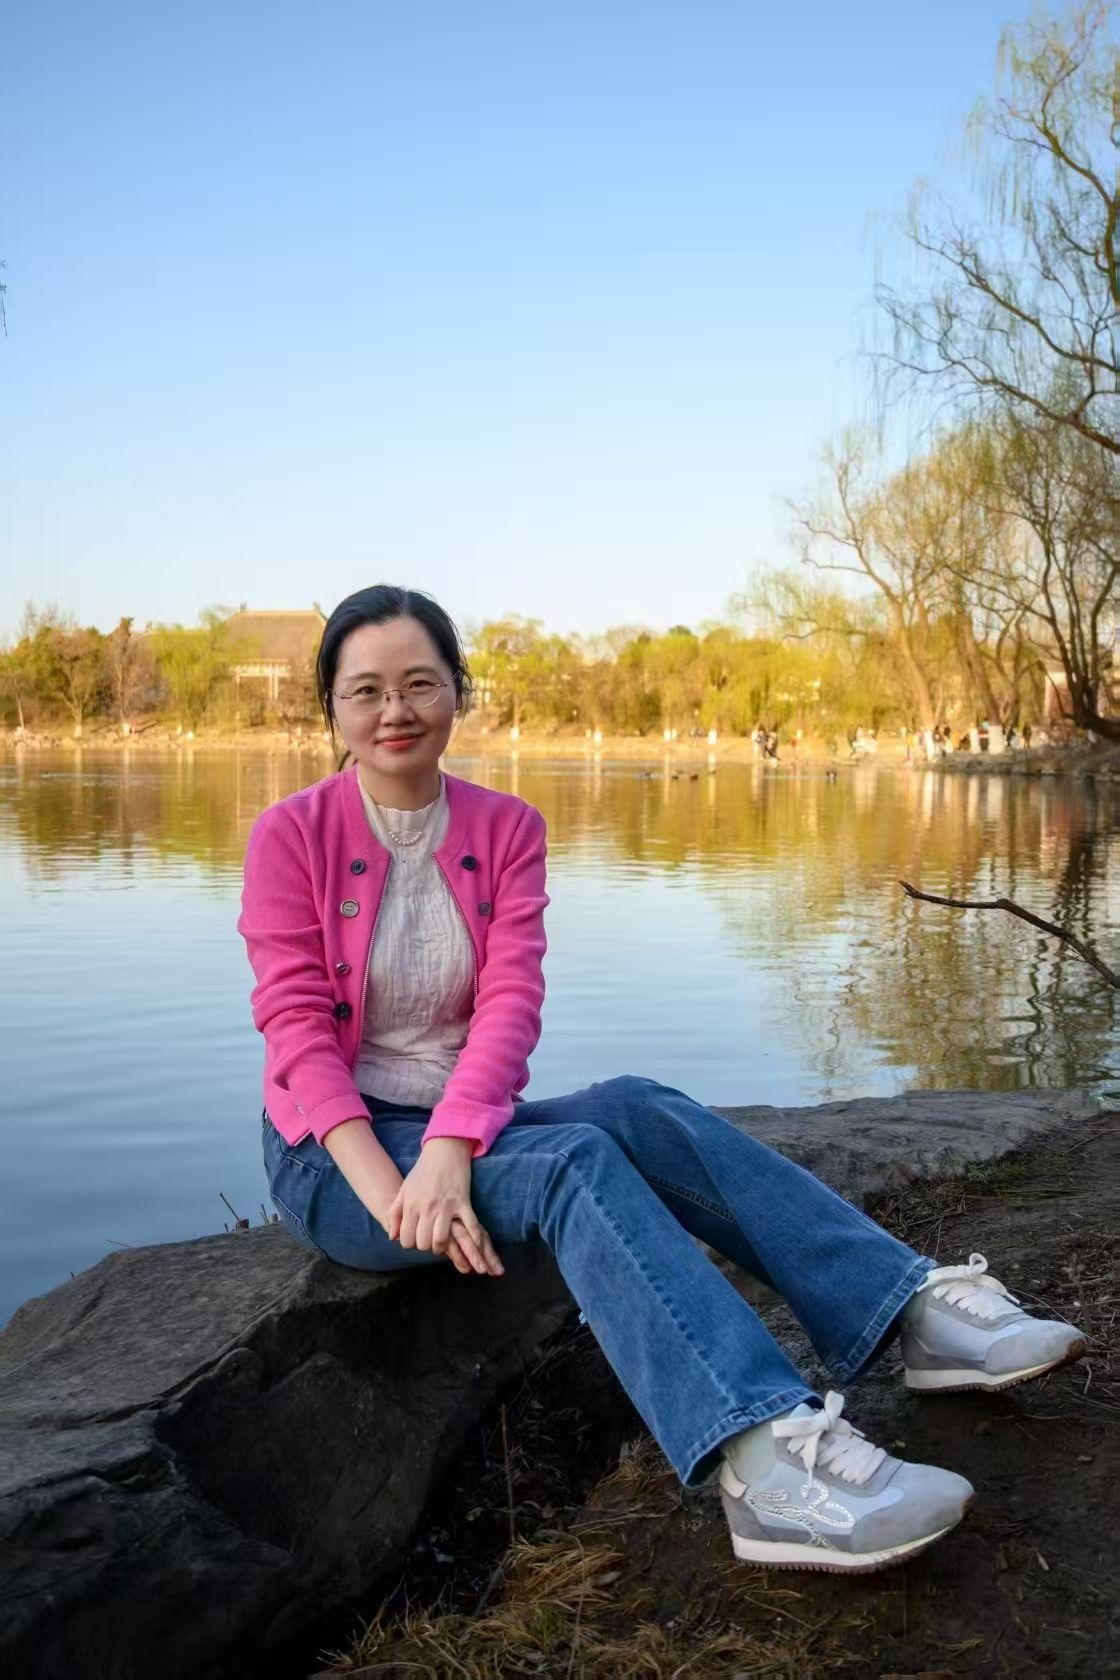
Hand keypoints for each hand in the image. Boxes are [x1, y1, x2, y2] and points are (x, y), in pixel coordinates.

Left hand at [388, 1137, 503, 1276]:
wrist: (444, 1150)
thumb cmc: (423, 1171)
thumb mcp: (404, 1189)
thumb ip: (394, 1213)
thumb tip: (392, 1236)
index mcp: (411, 1205)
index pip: (406, 1239)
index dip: (410, 1244)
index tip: (415, 1239)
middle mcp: (427, 1208)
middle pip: (423, 1243)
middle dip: (425, 1247)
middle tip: (428, 1240)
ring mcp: (446, 1206)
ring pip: (441, 1240)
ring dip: (441, 1247)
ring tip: (441, 1242)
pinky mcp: (463, 1203)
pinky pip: (470, 1227)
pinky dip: (473, 1240)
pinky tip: (472, 1246)